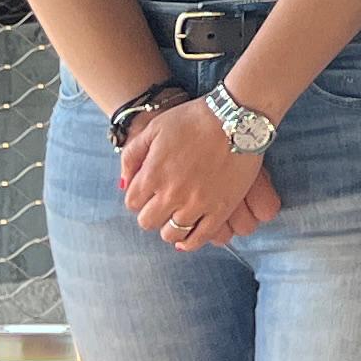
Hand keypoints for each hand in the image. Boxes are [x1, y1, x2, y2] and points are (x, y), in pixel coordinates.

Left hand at [121, 99, 278, 250]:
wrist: (236, 118)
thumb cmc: (194, 118)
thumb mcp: (154, 127)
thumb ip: (132, 155)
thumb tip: (124, 182)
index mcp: (153, 174)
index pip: (132, 203)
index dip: (139, 198)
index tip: (149, 192)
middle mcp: (171, 194)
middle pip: (148, 221)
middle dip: (152, 213)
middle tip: (163, 204)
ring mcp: (196, 204)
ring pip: (172, 233)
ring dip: (169, 228)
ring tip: (176, 218)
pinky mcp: (220, 209)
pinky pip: (200, 237)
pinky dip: (190, 242)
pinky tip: (188, 238)